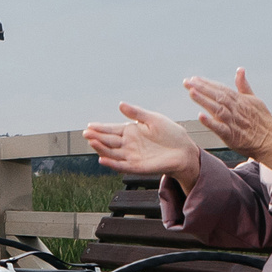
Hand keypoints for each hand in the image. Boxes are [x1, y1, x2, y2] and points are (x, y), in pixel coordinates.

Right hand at [84, 101, 203, 184]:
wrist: (185, 150)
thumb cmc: (171, 134)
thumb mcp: (154, 119)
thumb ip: (136, 113)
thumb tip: (120, 104)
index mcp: (131, 131)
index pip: (112, 129)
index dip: (101, 127)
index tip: (90, 125)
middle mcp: (128, 144)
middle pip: (108, 141)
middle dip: (97, 137)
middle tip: (86, 133)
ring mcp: (131, 156)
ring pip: (112, 153)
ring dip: (101, 149)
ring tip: (91, 142)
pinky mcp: (137, 167)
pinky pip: (121, 166)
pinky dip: (111, 164)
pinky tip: (102, 159)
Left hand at [185, 68, 271, 168]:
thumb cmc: (263, 121)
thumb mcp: (254, 99)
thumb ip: (243, 85)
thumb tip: (240, 70)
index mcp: (240, 100)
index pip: (221, 88)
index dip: (207, 83)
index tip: (194, 78)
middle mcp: (235, 109)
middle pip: (217, 96)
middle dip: (201, 88)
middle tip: (187, 82)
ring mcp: (233, 122)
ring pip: (217, 108)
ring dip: (204, 100)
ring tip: (191, 92)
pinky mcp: (232, 135)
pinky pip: (220, 128)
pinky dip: (210, 122)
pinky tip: (201, 116)